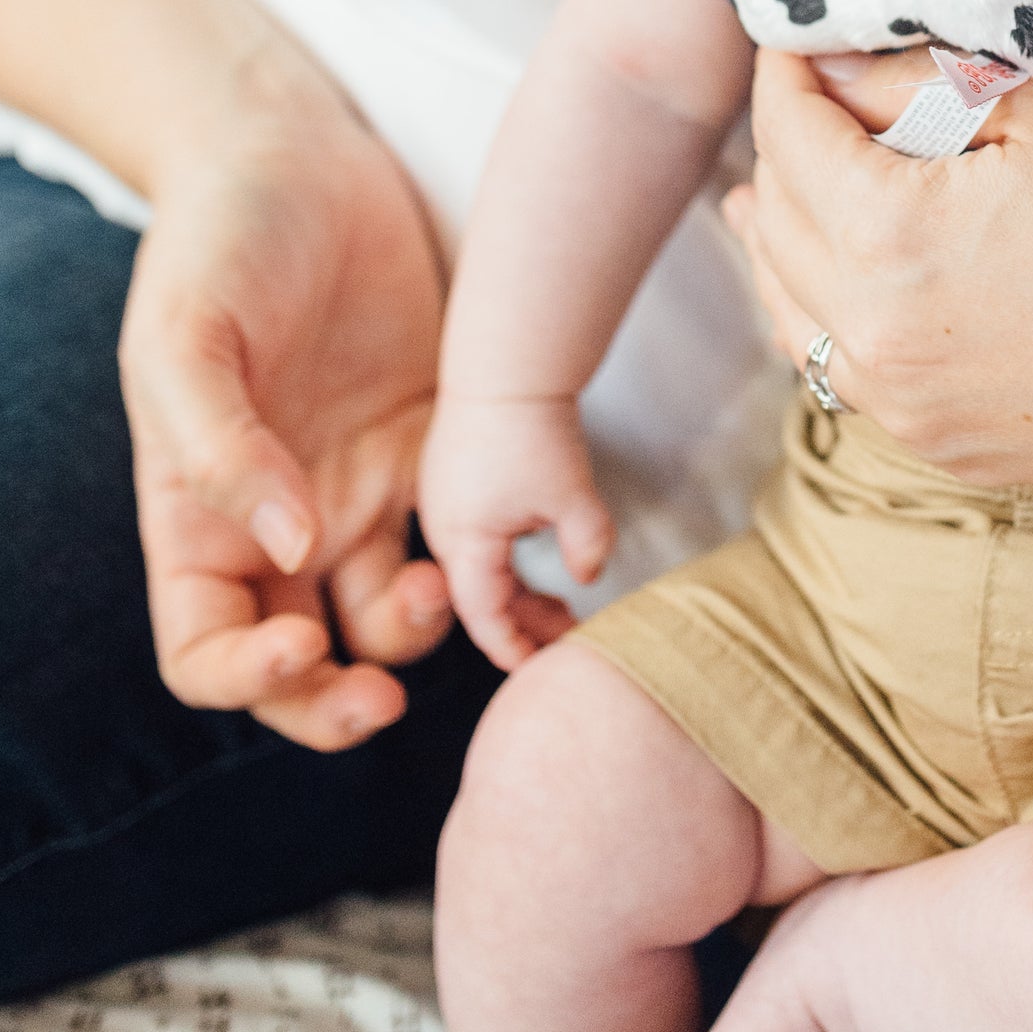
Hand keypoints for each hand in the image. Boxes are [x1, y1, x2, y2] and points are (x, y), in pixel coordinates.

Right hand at [117, 101, 457, 749]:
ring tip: (459, 589)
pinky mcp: (434, 443)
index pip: (205, 653)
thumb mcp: (185, 338)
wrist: (295, 151)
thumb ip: (221, 447)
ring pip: (395, 615)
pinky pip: (468, 532)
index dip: (244, 682)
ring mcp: (361, 487)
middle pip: (305, 665)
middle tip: (389, 698)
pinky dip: (497, 564)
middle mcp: (279, 523)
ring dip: (424, 636)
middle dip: (340, 704)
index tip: (299, 652)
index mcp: (200, 518)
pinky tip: (525, 554)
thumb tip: (287, 552)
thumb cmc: (216, 241)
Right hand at [421, 392, 613, 674]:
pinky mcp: (454, 479)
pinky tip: (545, 554)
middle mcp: (443, 531)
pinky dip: (510, 559)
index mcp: (463, 544)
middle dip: (524, 624)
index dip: (515, 648)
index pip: (484, 619)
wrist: (508, 362)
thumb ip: (587, 543)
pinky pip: (480, 538)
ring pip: (482, 568)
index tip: (543, 669)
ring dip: (520, 591)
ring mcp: (445, 503)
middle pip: (481, 597)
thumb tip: (589, 576)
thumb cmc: (535, 431)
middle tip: (570, 637)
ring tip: (565, 606)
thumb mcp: (572, 496)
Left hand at [724, 43, 1032, 484]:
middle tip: (806, 97)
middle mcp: (876, 341)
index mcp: (889, 241)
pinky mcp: (947, 447)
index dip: (785, 72)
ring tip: (773, 192)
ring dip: (783, 237)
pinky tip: (844, 282)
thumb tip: (826, 67)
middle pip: (776, 221)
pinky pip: (846, 373)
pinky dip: (828, 314)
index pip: (789, 134)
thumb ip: (912, 83)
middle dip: (782, 146)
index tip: (795, 37)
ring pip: (793, 311)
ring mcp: (908, 409)